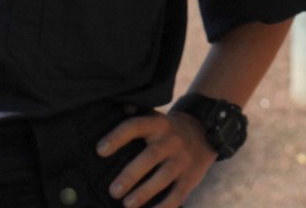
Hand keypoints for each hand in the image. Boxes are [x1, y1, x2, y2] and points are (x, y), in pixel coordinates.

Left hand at [96, 110, 216, 207]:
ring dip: (145, 192)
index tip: (100, 150)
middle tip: (113, 191)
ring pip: (164, 177)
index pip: (135, 126)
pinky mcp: (191, 178)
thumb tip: (116, 108)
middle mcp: (171, 141)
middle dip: (131, 174)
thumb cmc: (168, 129)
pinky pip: (178, 194)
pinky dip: (165, 207)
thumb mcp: (155, 117)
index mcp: (158, 124)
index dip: (117, 137)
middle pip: (150, 156)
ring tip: (127, 204)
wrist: (205, 132)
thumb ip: (136, 114)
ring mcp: (182, 160)